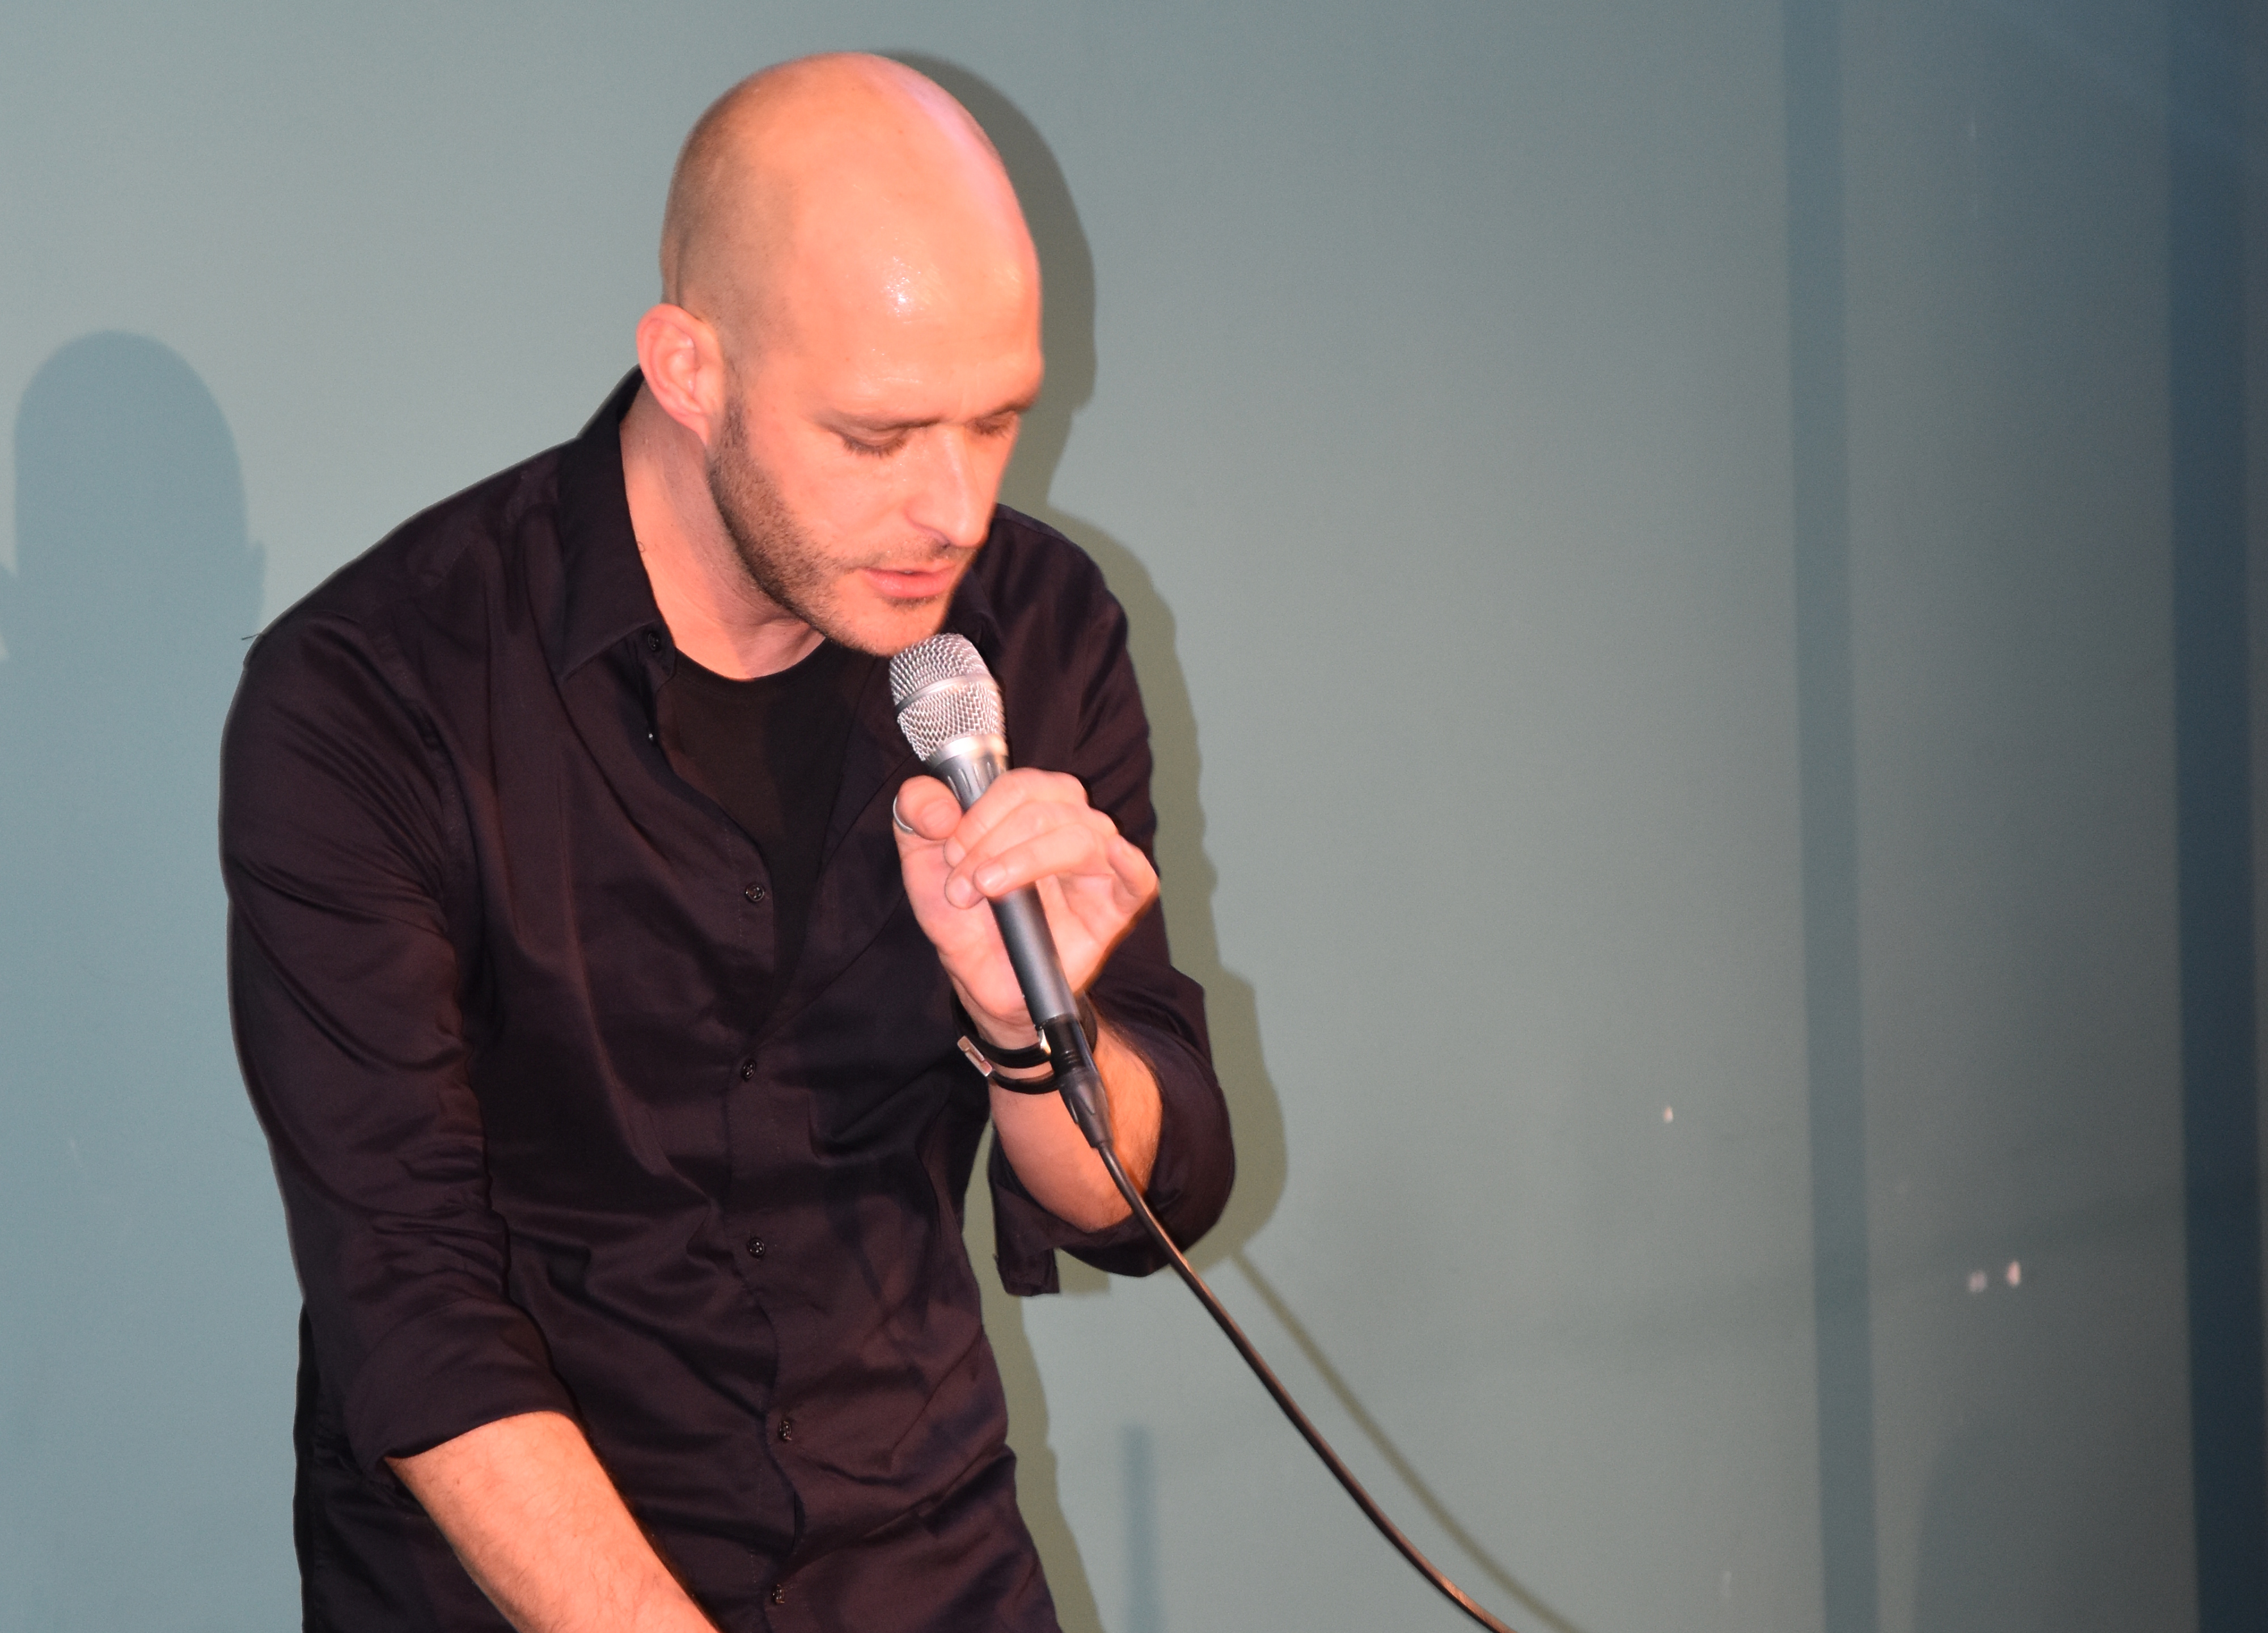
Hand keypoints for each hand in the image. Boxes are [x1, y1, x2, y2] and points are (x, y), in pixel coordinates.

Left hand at [892, 769, 1157, 1046]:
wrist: (979, 979)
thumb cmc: (963, 914)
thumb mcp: (922, 860)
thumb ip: (916, 813)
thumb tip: (940, 808)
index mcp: (1032, 805)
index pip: (1019, 785)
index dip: (980, 815)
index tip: (950, 853)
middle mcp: (1071, 825)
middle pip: (1045, 807)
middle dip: (991, 843)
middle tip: (962, 886)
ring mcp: (1099, 863)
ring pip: (1079, 836)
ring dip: (1025, 861)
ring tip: (989, 890)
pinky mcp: (1118, 905)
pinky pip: (1138, 877)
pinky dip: (1129, 863)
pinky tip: (1113, 856)